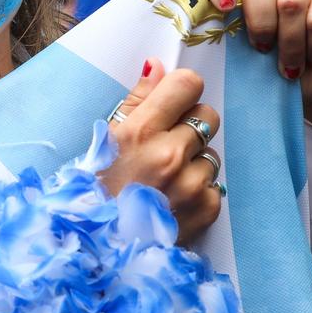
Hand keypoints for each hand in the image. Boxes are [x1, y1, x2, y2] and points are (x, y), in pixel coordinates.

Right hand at [101, 57, 221, 245]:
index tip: (172, 103)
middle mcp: (169, 155)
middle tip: (166, 146)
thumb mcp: (106, 140)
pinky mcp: (206, 208)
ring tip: (165, 179)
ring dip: (194, 162)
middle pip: (207, 115)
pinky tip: (173, 200)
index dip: (181, 91)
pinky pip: (215, 184)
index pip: (187, 85)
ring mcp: (191, 184)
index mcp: (141, 131)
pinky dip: (199, 190)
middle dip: (190, 126)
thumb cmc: (96, 189)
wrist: (100, 246)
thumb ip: (137, 100)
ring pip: (211, 152)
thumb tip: (158, 66)